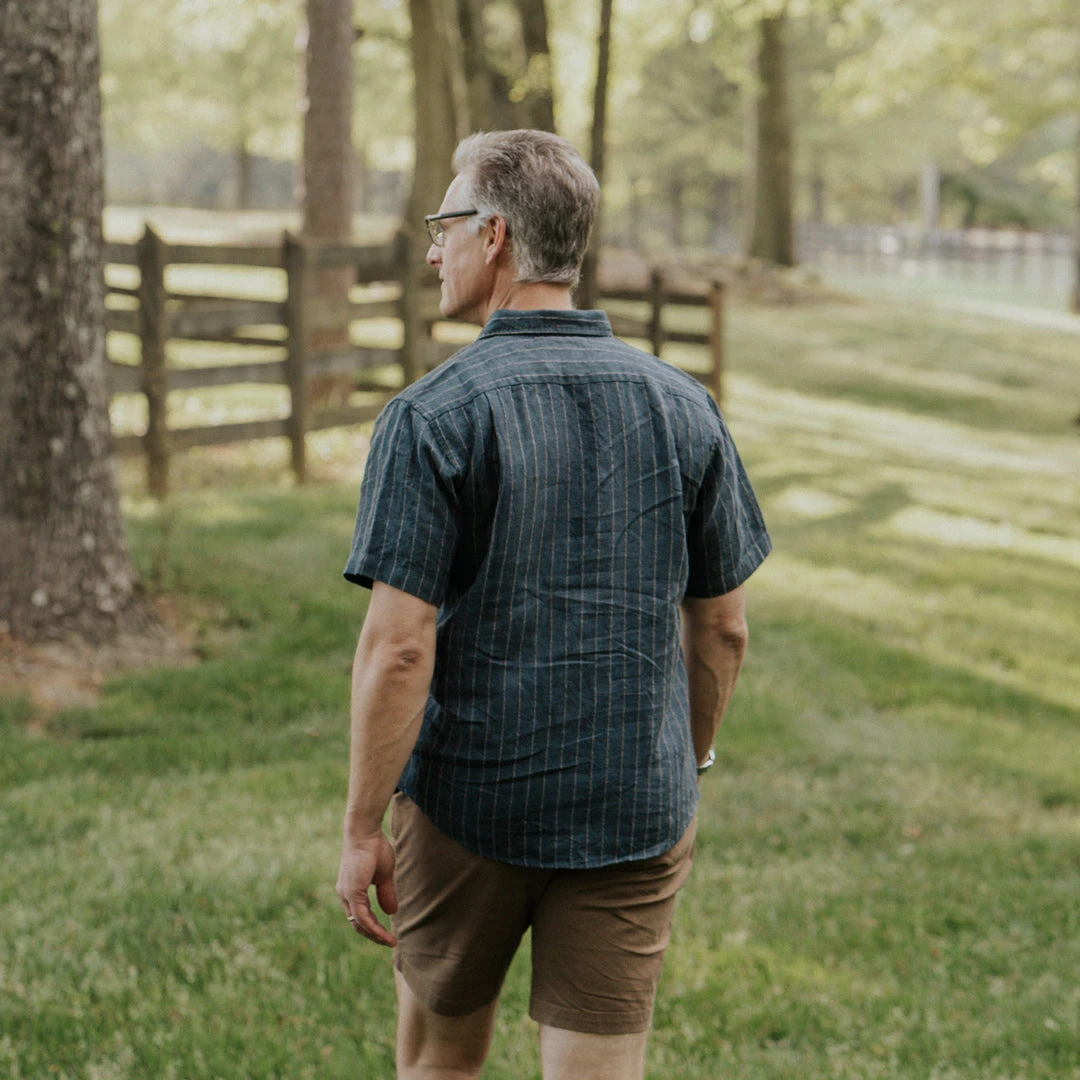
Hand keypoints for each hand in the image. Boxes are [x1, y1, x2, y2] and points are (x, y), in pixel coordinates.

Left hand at [337, 830, 397, 946]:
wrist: (366, 832)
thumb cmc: (375, 848)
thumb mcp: (384, 876)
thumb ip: (386, 894)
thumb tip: (391, 912)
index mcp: (351, 891)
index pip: (360, 916)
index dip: (373, 927)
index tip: (387, 935)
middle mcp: (345, 894)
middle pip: (357, 924)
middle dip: (373, 935)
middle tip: (389, 942)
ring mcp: (346, 894)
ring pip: (359, 923)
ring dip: (374, 935)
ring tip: (389, 941)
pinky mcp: (352, 891)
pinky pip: (361, 916)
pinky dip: (372, 926)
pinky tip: (382, 933)